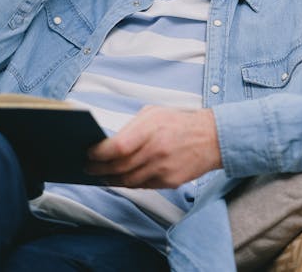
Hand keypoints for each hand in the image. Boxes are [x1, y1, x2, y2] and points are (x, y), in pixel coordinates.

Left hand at [86, 106, 222, 188]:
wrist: (212, 138)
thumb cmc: (180, 123)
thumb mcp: (154, 113)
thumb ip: (131, 128)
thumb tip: (109, 142)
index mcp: (150, 130)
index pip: (116, 147)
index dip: (98, 154)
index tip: (89, 155)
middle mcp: (156, 151)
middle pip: (118, 167)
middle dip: (99, 169)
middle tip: (90, 168)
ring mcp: (163, 169)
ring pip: (128, 181)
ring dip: (112, 180)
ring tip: (103, 175)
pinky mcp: (170, 182)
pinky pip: (142, 186)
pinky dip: (130, 183)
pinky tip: (123, 178)